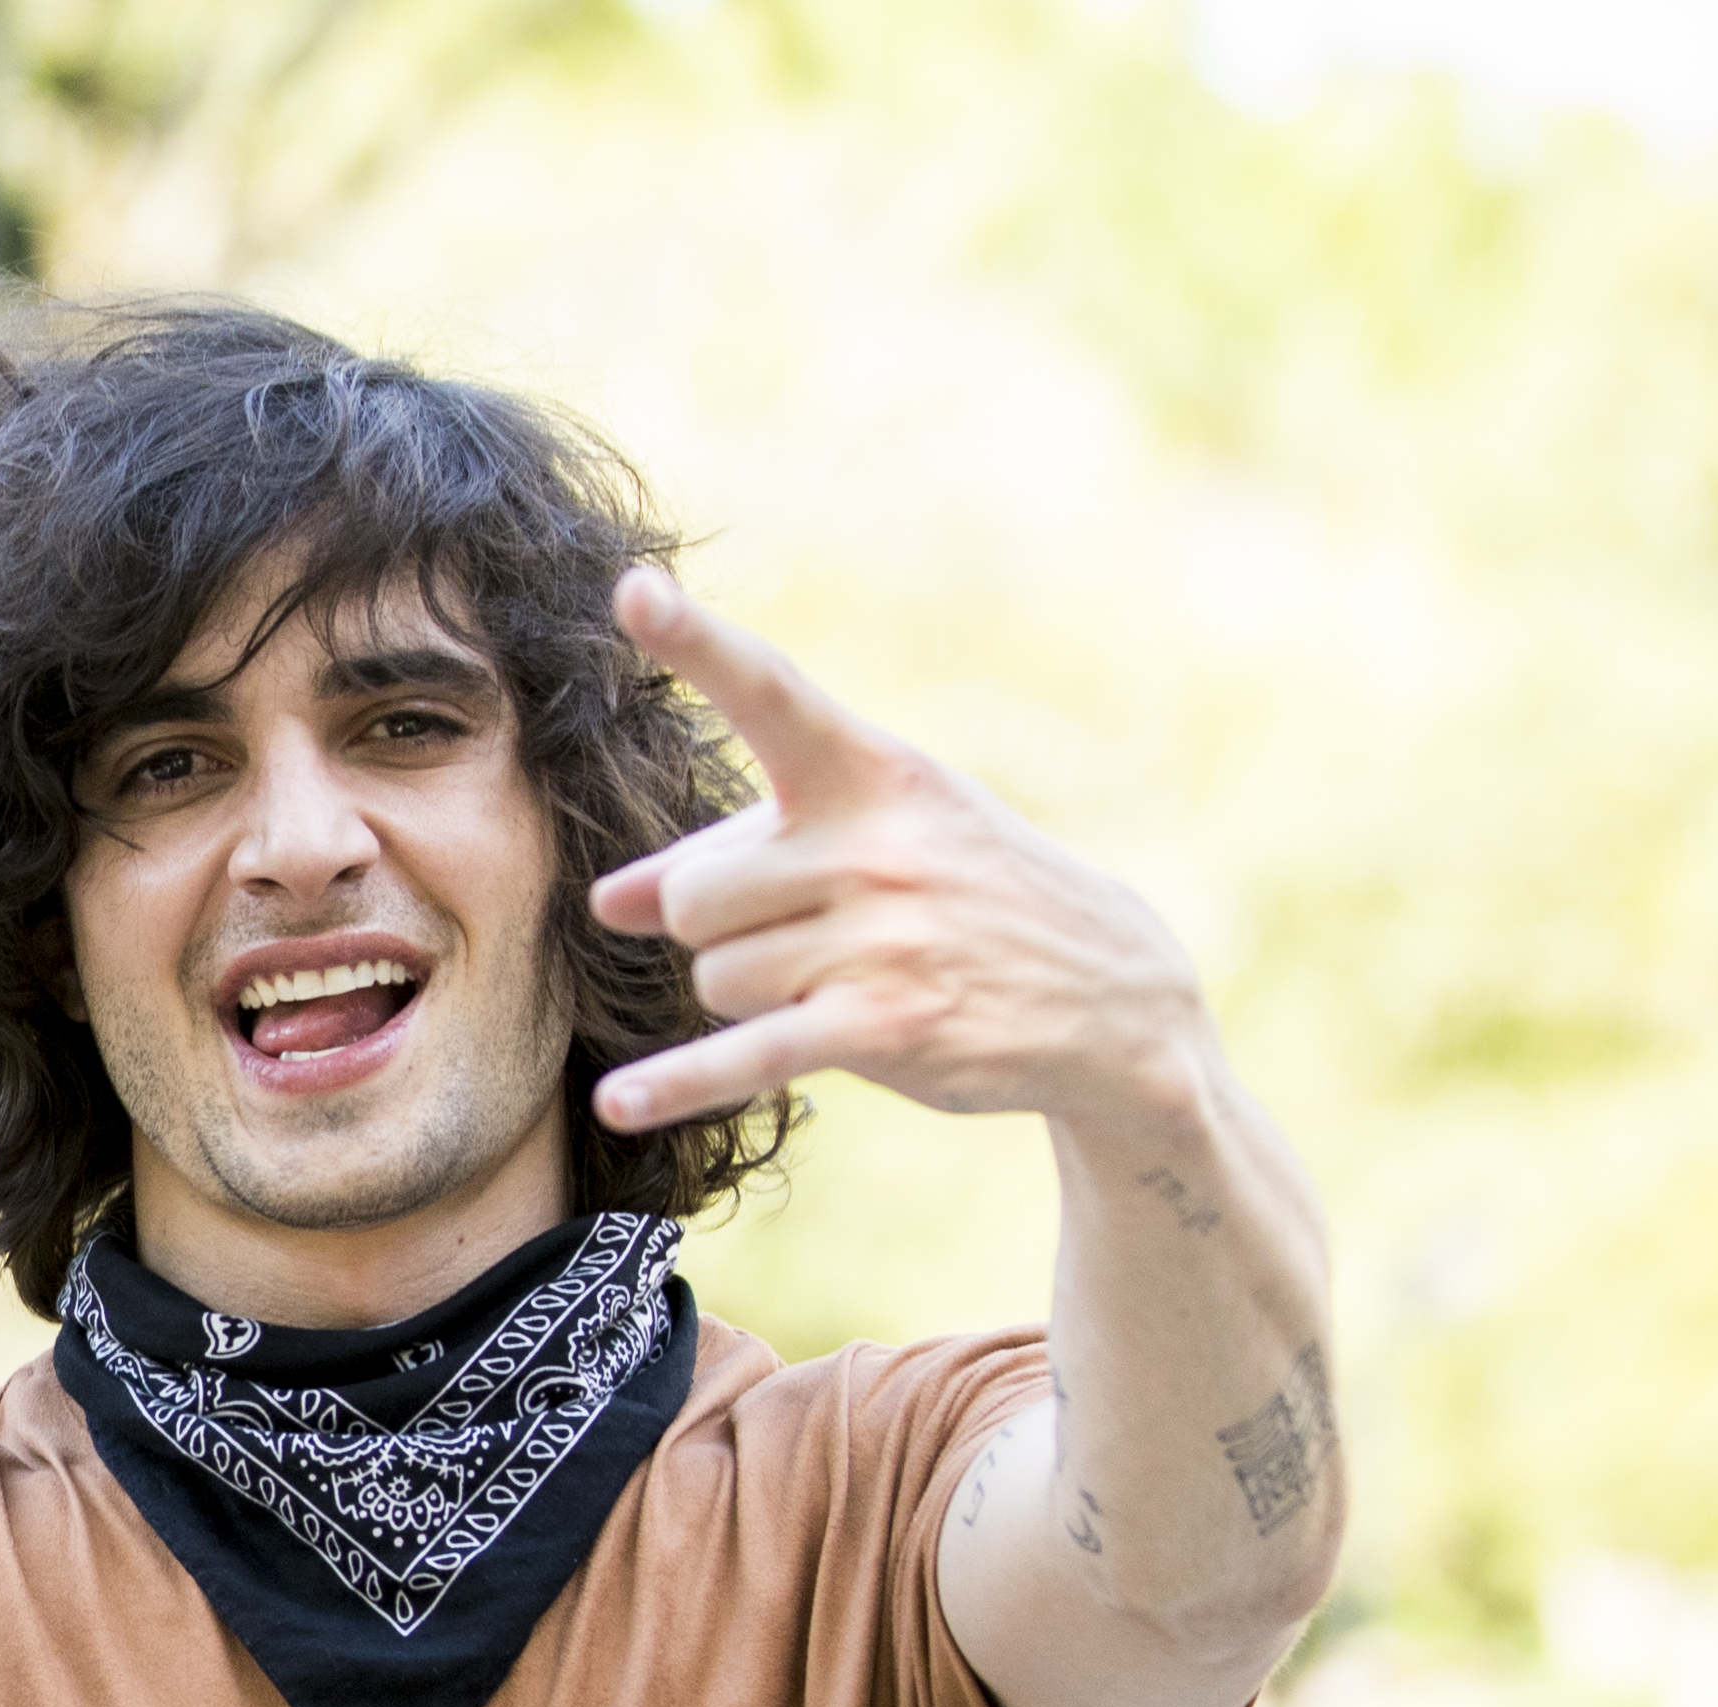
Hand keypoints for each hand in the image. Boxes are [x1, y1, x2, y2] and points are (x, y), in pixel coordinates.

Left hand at [584, 568, 1211, 1135]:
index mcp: (871, 770)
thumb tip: (609, 902)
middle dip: (717, 926)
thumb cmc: (962, 896)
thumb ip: (738, 857)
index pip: (769, 692)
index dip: (697, 641)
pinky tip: (620, 1105)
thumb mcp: (870, 843)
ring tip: (836, 983)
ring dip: (751, 996)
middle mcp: (873, 843)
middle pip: (694, 895)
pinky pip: (746, 1054)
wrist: (1108, 992)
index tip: (633, 589)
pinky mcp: (884, 1025)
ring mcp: (882, 935)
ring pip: (715, 977)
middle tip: (797, 931)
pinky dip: (678, 1083)